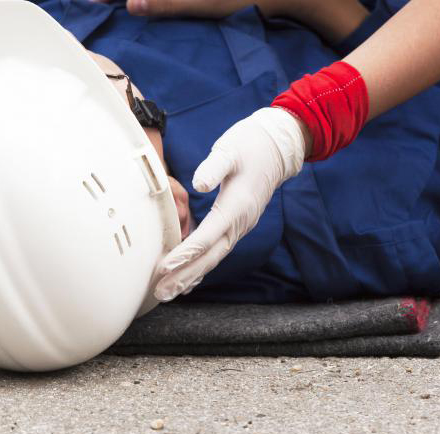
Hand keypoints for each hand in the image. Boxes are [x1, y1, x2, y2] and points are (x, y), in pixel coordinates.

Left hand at [153, 108, 308, 300]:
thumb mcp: (230, 150)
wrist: (277, 148)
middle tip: (162, 293)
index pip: (208, 235)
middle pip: (210, 256)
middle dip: (185, 275)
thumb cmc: (250, 145)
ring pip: (214, 257)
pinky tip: (188, 280)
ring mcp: (240, 226)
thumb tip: (198, 184)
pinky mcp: (237, 224)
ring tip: (168, 293)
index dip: (186, 253)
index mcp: (236, 206)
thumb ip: (214, 167)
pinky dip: (202, 267)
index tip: (165, 267)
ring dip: (191, 276)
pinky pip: (218, 251)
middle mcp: (240, 222)